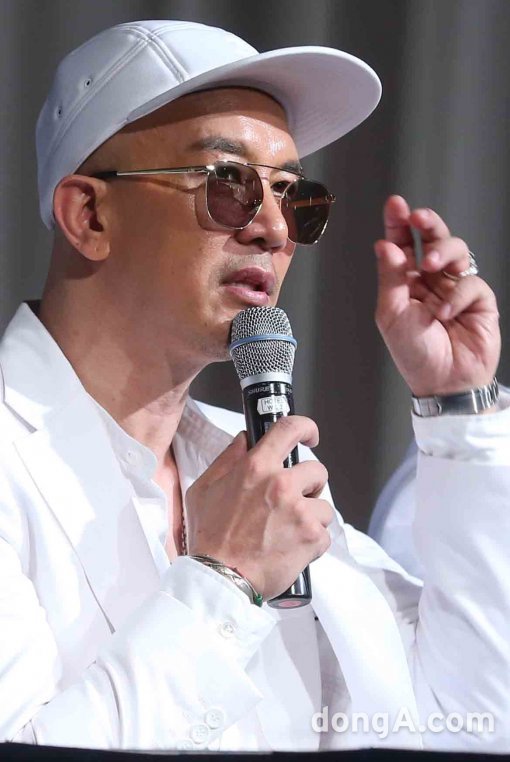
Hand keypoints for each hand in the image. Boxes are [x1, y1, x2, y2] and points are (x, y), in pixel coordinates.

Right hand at [185, 416, 332, 600]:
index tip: (310, 436)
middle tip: (295, 502)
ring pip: (324, 506)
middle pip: (317, 470)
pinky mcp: (312, 537)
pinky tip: (291, 550)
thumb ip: (227, 460)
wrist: (219, 579)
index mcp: (256, 468)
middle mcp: (281, 485)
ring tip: (288, 533)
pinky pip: (325, 534)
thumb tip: (244, 440)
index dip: (306, 427)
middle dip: (310, 485)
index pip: (289, 429)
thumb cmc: (209, 538)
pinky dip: (312, 543)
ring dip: (311, 518)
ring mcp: (300, 511)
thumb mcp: (204, 490)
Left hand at [374, 195, 500, 396]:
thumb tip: (384, 244)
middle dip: (427, 223)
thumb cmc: (414, 353)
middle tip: (418, 217)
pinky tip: (445, 313)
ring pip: (457, 250)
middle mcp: (431, 280)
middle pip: (433, 239)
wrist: (443, 383)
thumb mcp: (392, 314)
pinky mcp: (479, 299)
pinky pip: (471, 282)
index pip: (403, 246)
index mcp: (406, 282)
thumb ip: (390, 277)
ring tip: (432, 265)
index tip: (395, 205)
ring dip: (444, 250)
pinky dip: (457, 295)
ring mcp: (456, 287)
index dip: (399, 224)